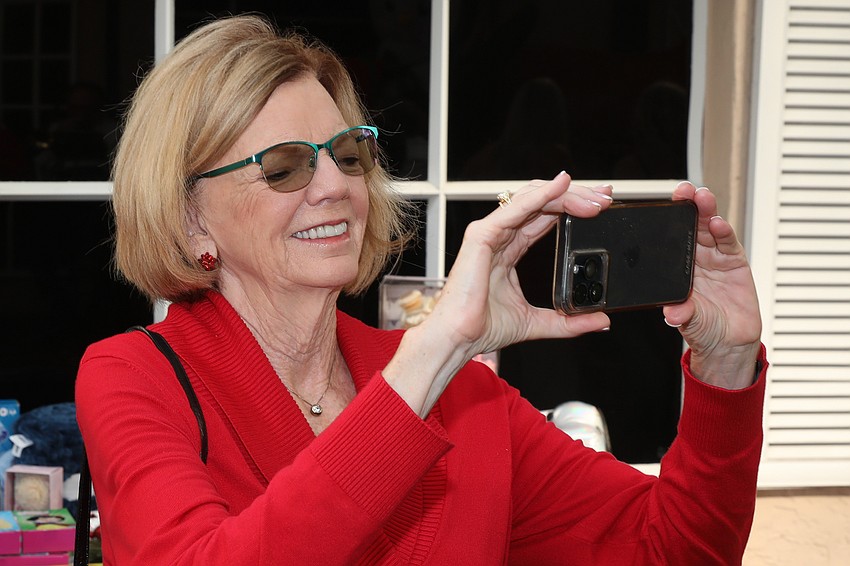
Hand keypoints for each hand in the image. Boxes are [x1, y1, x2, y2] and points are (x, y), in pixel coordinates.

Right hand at [384, 172, 612, 415]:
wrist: (458, 338)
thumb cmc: (482, 328)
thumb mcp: (537, 322)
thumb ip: (568, 321)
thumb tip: (601, 321)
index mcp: (509, 249)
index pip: (546, 217)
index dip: (573, 207)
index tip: (602, 206)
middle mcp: (500, 235)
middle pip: (542, 202)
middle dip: (576, 196)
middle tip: (606, 198)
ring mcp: (490, 232)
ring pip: (533, 198)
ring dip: (567, 195)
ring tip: (595, 200)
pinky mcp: (483, 235)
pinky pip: (516, 208)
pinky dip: (541, 195)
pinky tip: (563, 186)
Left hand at [662, 182, 761, 388]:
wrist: (728, 343)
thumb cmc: (703, 329)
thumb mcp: (688, 321)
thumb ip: (683, 313)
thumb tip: (672, 312)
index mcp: (676, 269)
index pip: (670, 240)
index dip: (668, 223)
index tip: (662, 208)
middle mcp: (694, 260)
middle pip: (691, 227)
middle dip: (688, 207)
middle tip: (684, 191)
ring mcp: (714, 259)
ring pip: (709, 229)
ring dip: (706, 212)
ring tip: (702, 198)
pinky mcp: (734, 263)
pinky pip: (728, 244)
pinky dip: (724, 233)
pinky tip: (719, 223)